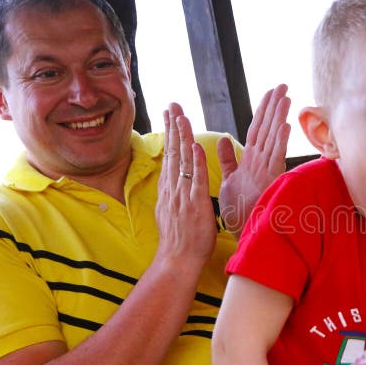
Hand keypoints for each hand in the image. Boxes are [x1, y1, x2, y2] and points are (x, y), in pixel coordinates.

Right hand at [156, 103, 216, 262]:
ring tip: (182, 115)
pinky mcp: (194, 204)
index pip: (170, 155)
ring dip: (182, 137)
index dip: (170, 134)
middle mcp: (173, 188)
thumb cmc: (180, 240)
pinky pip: (195, 179)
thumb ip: (175, 193)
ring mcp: (182, 195)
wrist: (177, 260)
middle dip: (173, 127)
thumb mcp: (174, 211)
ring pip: (182, 161)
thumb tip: (175, 181)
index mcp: (170, 189)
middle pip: (172, 151)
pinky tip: (195, 146)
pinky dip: (195, 162)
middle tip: (173, 104)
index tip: (171, 114)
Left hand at [218, 84, 291, 234]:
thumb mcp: (230, 179)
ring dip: (279, 118)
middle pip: (267, 128)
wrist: (243, 233)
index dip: (263, 110)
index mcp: (252, 160)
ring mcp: (267, 170)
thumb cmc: (239, 210)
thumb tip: (222, 140)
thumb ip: (228, 160)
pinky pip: (275, 159)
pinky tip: (284, 126)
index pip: (257, 130)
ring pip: (273, 139)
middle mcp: (261, 162)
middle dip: (274, 106)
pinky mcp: (270, 181)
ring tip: (285, 97)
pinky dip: (280, 142)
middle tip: (282, 84)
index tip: (270, 92)